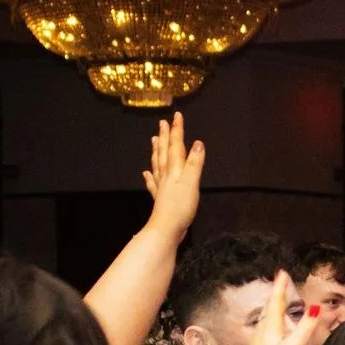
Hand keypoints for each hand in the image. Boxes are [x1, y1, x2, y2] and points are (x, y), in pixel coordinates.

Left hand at [142, 112, 204, 242]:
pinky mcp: (160, 198)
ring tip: (154, 140)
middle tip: (162, 123)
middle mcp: (166, 175)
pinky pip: (153, 183)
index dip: (177, 131)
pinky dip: (150, 176)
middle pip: (165, 152)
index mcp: (174, 170)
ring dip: (157, 151)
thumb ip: (194, 164)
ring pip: (158, 164)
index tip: (176, 116)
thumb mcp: (191, 183)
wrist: (166, 228)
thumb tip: (198, 144)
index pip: (176, 146)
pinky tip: (146, 173)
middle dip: (165, 137)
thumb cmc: (180, 206)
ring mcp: (161, 187)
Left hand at [238, 271, 323, 344]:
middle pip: (269, 311)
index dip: (280, 287)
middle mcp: (262, 335)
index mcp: (270, 329)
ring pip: (268, 323)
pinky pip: (269, 336)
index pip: (276, 303)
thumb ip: (305, 329)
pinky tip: (277, 336)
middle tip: (280, 285)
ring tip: (279, 305)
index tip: (282, 271)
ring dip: (274, 312)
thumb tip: (315, 307)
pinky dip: (275, 328)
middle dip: (276, 297)